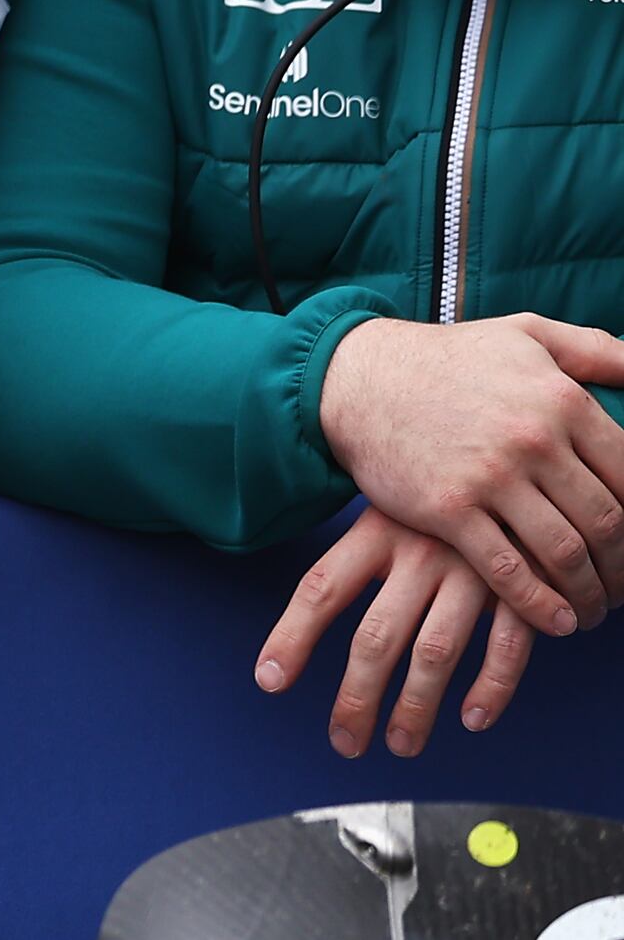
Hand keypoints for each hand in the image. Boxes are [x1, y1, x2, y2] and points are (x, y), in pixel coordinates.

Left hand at [263, 505, 542, 758]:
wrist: (517, 455)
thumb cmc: (440, 498)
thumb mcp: (391, 508)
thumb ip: (354, 558)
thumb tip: (309, 603)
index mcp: (376, 530)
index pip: (320, 587)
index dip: (291, 636)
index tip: (270, 680)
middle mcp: (420, 552)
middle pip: (376, 636)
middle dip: (357, 696)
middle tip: (345, 741)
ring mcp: (474, 571)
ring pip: (435, 652)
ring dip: (416, 705)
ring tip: (401, 744)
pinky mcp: (526, 586)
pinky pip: (507, 646)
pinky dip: (492, 687)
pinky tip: (472, 718)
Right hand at [320, 311, 623, 639]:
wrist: (356, 377)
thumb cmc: (447, 358)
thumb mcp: (526, 332)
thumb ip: (596, 349)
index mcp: (562, 401)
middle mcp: (533, 439)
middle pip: (607, 522)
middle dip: (623, 567)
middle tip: (621, 587)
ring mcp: (490, 476)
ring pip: (565, 553)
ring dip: (590, 593)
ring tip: (593, 610)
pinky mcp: (447, 508)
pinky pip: (508, 571)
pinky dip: (541, 605)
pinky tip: (558, 622)